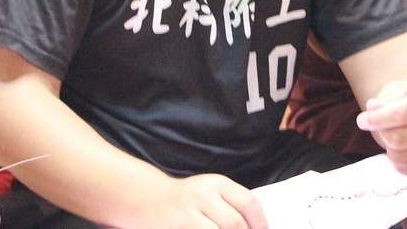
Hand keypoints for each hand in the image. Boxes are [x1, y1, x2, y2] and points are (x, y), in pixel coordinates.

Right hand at [130, 174, 267, 228]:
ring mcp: (187, 214)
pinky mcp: (176, 228)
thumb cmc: (185, 200)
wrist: (146, 199)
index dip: (260, 222)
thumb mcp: (208, 193)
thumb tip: (256, 227)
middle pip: (235, 223)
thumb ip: (230, 205)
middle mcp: (202, 195)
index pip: (248, 202)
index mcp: (215, 183)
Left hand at [355, 80, 406, 177]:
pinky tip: (404, 146)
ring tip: (396, 134)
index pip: (399, 115)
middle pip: (396, 139)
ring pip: (397, 156)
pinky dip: (396, 159)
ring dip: (388, 147)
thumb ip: (384, 98)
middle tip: (378, 125)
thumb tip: (372, 107)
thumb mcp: (399, 90)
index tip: (361, 121)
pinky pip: (403, 169)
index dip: (376, 119)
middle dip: (381, 132)